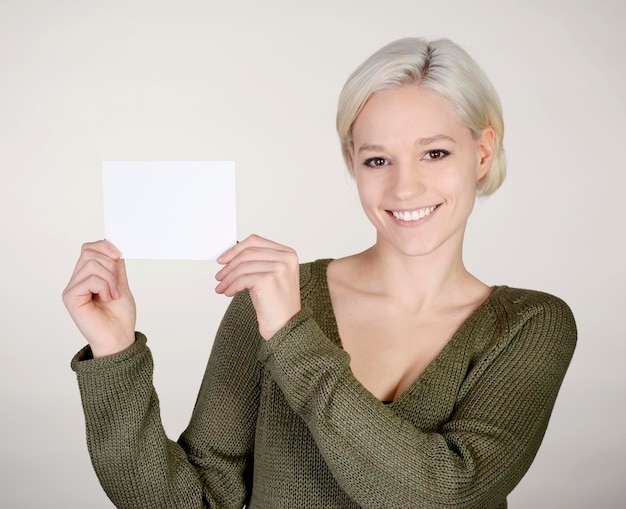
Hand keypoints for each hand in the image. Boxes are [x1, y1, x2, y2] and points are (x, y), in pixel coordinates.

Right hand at [62, 240, 135, 357]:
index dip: (104, 246)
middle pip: (89, 253)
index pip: (88, 248)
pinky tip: (107, 299)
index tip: (118, 255)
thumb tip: (113, 247)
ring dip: (110, 279)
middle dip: (110, 265)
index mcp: (88, 275)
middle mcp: (77, 280)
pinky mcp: (70, 297)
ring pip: (91, 264)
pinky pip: (90, 279)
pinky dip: (105, 287)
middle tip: (116, 285)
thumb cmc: (119, 315)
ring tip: (113, 295)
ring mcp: (72, 288)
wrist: (119, 336)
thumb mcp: (121, 283)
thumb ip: (115, 266)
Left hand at [215, 235, 300, 339]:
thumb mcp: (267, 275)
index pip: (255, 241)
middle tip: (219, 276)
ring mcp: (279, 268)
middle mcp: (286, 258)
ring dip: (228, 278)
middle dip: (229, 265)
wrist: (286, 325)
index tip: (223, 258)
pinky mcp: (269, 280)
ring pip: (243, 266)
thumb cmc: (275, 302)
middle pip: (247, 252)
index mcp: (287, 253)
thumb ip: (255, 261)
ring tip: (222, 287)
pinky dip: (232, 286)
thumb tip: (231, 252)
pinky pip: (242, 279)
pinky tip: (229, 292)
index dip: (235, 249)